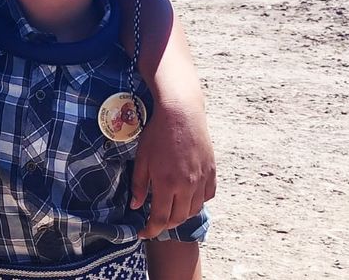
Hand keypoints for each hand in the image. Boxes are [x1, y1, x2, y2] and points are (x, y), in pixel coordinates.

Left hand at [131, 99, 215, 237]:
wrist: (181, 114)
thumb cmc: (157, 134)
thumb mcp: (142, 159)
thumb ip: (140, 185)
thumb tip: (136, 206)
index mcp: (166, 183)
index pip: (160, 218)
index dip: (151, 230)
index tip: (143, 233)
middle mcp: (187, 185)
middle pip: (179, 218)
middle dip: (166, 225)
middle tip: (155, 223)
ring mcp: (202, 180)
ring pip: (194, 209)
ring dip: (182, 215)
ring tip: (170, 211)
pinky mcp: (212, 173)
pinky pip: (207, 196)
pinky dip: (197, 202)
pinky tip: (187, 198)